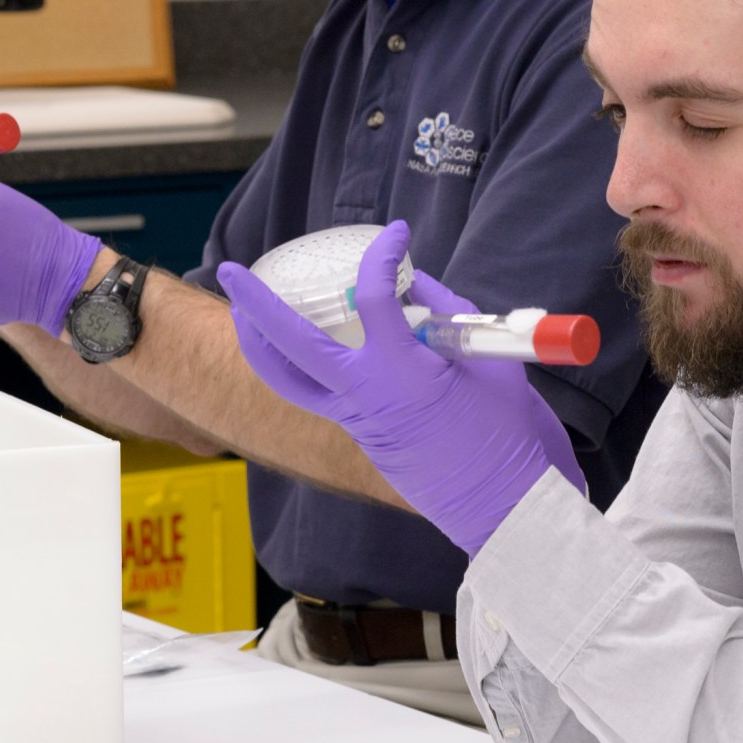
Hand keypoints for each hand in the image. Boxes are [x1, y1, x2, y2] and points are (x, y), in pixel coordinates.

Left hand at [217, 220, 582, 554]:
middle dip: (257, 306)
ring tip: (244, 315)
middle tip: (233, 272)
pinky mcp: (365, 439)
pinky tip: (312, 350)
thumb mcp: (489, 362)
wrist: (507, 508)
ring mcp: (359, 423)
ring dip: (262, 347)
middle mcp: (365, 398)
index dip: (381, 256)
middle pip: (292, 346)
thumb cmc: (509, 436)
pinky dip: (307, 369)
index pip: (372, 298)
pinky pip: (321, 398)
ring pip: (291, 382)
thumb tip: (417, 289)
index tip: (397, 234)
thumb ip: (449, 317)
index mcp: (400, 373)